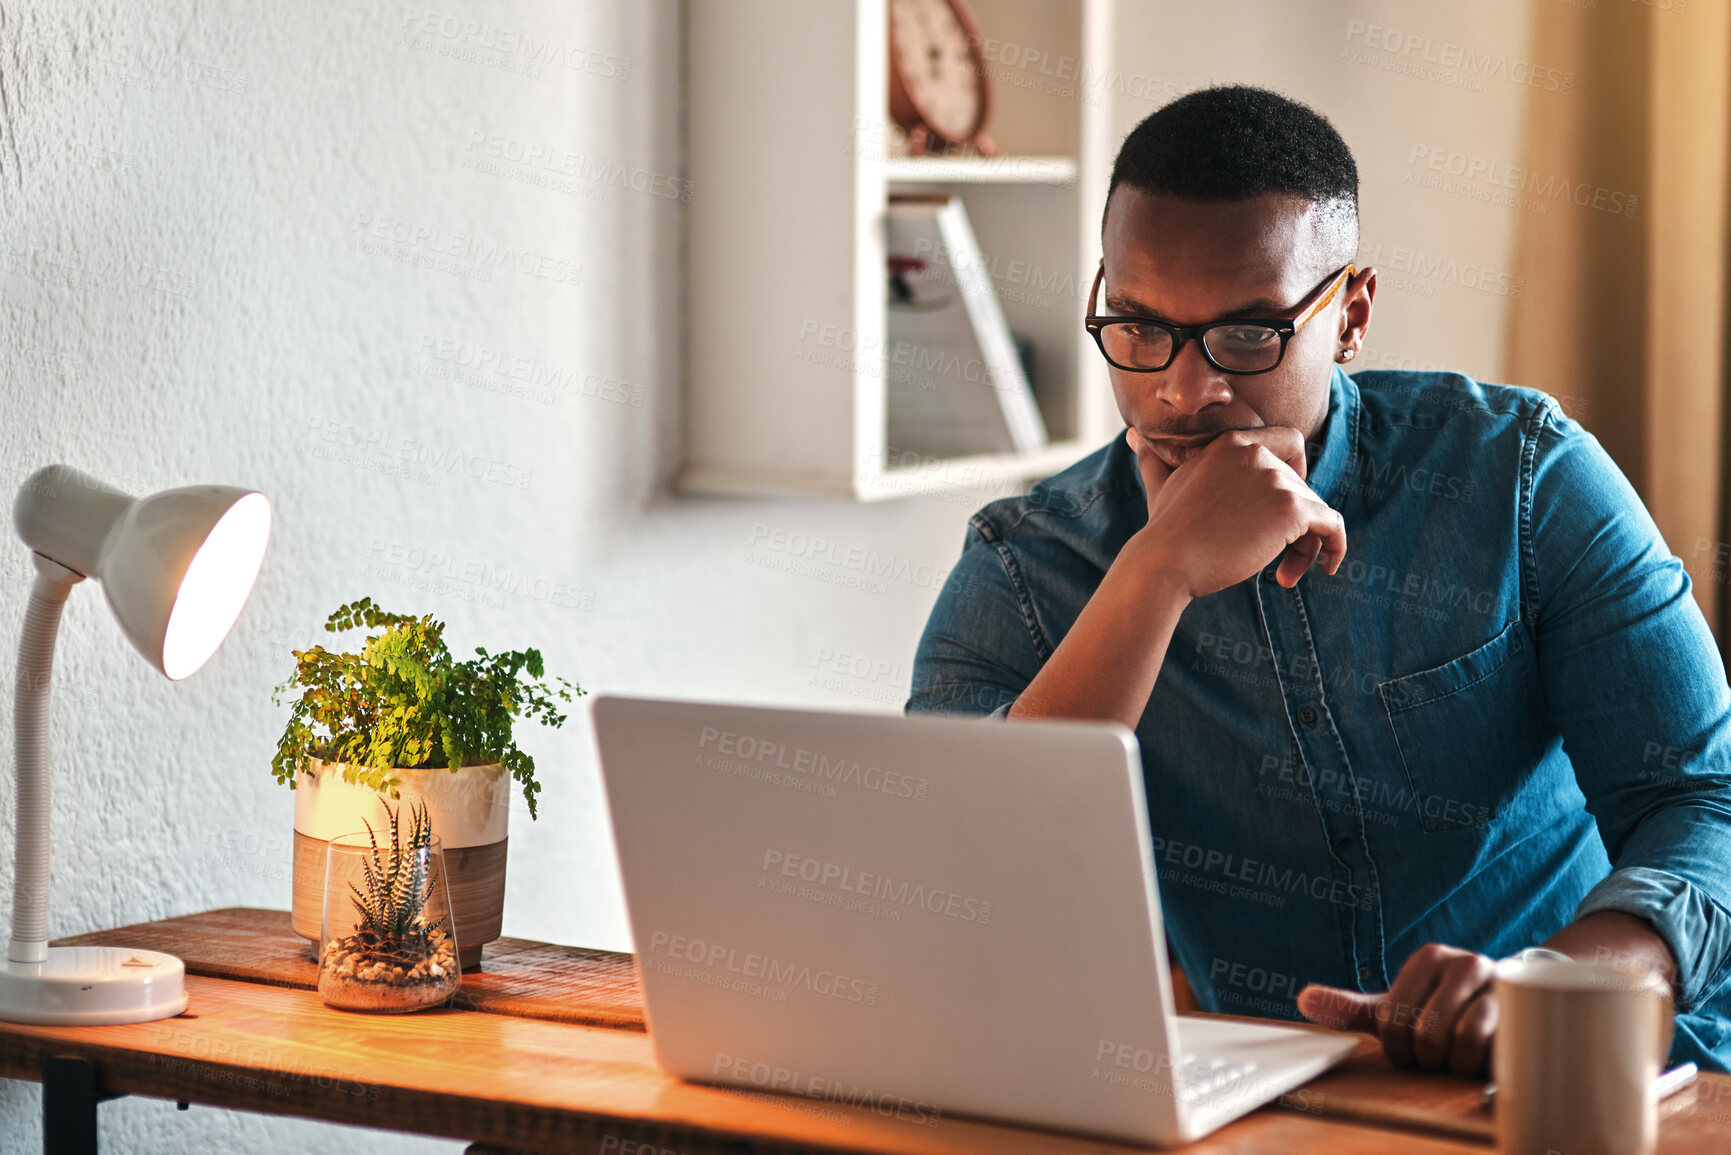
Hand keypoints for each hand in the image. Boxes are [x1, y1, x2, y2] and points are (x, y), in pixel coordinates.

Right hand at [1123, 425, 1346, 598]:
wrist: (1165, 561)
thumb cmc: (1163, 531)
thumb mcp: (1161, 486)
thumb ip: (1153, 460)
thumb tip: (1132, 436)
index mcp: (1231, 441)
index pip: (1289, 442)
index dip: (1295, 473)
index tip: (1279, 509)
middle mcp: (1256, 453)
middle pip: (1303, 485)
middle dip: (1296, 523)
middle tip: (1277, 560)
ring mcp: (1275, 478)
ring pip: (1316, 510)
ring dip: (1306, 544)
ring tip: (1283, 575)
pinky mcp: (1290, 509)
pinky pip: (1332, 526)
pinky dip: (1335, 547)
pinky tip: (1327, 568)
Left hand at [1295, 943, 1497, 1077]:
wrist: (1507, 1015)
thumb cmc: (1444, 1013)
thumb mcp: (1396, 1010)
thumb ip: (1351, 1008)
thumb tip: (1303, 999)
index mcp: (1428, 958)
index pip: (1391, 1018)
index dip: (1397, 1049)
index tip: (1410, 1048)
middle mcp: (1463, 962)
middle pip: (1423, 1032)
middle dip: (1426, 1059)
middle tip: (1437, 1056)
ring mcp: (1497, 984)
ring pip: (1455, 1039)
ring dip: (1452, 1064)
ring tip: (1458, 1057)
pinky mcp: (1522, 1011)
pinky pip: (1487, 1044)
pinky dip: (1477, 1063)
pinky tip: (1480, 1060)